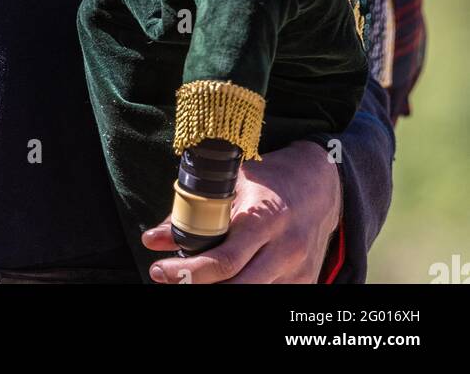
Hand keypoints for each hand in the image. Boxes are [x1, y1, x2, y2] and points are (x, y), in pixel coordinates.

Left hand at [142, 139, 341, 283]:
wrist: (322, 184)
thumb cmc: (270, 178)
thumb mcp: (231, 182)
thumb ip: (192, 211)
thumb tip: (152, 240)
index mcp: (265, 218)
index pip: (225, 260)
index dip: (188, 271)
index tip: (159, 269)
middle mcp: (285, 249)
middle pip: (236, 287)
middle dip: (196, 286)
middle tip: (167, 279)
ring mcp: (297, 270)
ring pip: (251, 295)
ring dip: (218, 290)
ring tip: (193, 277)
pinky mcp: (304, 282)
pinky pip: (267, 294)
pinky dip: (242, 288)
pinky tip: (224, 279)